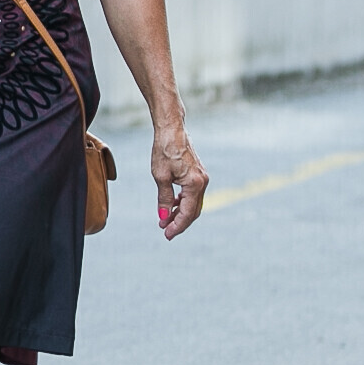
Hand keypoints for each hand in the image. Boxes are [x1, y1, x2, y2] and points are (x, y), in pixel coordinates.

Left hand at [153, 123, 207, 237]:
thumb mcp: (160, 177)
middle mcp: (203, 182)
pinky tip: (173, 205)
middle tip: (165, 231)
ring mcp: (202, 178)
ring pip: (193, 203)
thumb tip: (164, 218)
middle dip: (180, 223)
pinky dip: (184, 202)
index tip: (166, 234)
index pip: (188, 213)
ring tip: (166, 220)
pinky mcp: (198, 174)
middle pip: (193, 211)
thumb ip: (164, 200)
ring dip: (181, 213)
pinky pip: (193, 194)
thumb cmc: (165, 150)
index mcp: (195, 184)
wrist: (172, 130)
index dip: (177, 226)